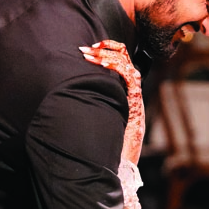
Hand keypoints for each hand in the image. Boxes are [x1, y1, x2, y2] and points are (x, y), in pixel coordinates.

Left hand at [80, 40, 144, 163]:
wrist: (121, 159)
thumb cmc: (108, 140)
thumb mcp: (100, 113)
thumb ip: (95, 100)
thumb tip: (72, 90)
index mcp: (124, 89)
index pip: (121, 59)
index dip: (106, 49)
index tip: (88, 50)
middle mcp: (132, 89)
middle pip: (124, 56)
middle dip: (103, 48)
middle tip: (84, 50)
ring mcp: (135, 94)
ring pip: (126, 62)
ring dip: (106, 55)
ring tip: (88, 56)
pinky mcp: (136, 102)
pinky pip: (130, 76)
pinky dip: (116, 67)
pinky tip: (102, 66)